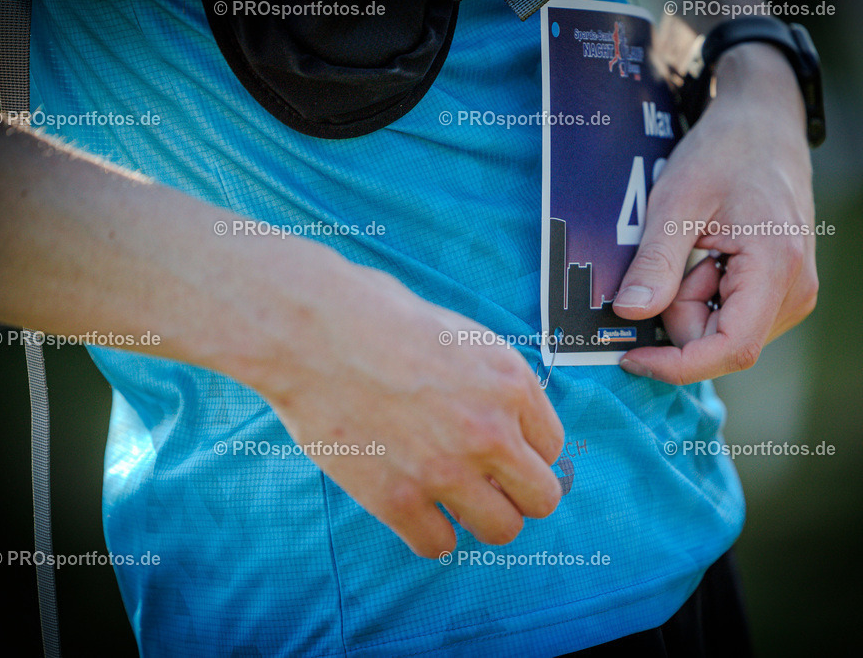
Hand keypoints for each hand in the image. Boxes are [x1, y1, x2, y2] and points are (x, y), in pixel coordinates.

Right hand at [254, 264, 564, 557]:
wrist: (310, 330)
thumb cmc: (374, 315)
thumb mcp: (456, 331)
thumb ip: (488, 377)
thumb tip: (499, 406)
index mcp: (510, 383)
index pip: (552, 446)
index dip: (525, 451)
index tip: (501, 453)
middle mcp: (491, 432)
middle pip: (542, 498)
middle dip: (517, 494)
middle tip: (487, 485)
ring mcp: (447, 470)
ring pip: (502, 530)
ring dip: (479, 520)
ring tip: (451, 500)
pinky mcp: (398, 500)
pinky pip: (438, 546)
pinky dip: (428, 534)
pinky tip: (413, 511)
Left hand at [613, 43, 817, 384]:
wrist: (763, 126)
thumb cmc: (725, 153)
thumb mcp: (676, 201)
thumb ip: (656, 262)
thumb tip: (630, 312)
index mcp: (776, 269)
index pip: (729, 350)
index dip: (676, 365)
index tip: (630, 357)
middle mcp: (795, 292)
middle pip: (717, 341)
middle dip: (681, 309)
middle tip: (682, 250)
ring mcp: (791, 295)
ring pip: (719, 332)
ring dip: (693, 300)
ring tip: (702, 244)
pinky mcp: (780, 293)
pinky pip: (728, 317)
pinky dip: (705, 294)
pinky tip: (711, 254)